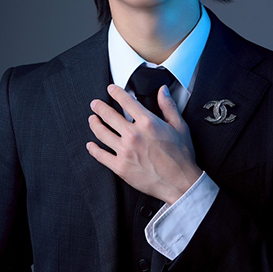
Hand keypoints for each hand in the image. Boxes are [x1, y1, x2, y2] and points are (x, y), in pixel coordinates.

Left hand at [87, 84, 201, 203]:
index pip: (126, 101)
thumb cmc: (181, 157)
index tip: (111, 89)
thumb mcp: (180, 126)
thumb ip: (168, 106)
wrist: (180, 182)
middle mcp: (133, 135)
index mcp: (147, 123)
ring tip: (92, 120)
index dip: (116, 92)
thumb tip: (162, 91)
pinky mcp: (120, 167)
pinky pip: (101, 155)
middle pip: (109, 115)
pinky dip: (93, 149)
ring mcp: (125, 151)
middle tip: (95, 104)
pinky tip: (90, 145)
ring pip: (101, 133)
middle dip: (99, 107)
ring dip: (94, 124)